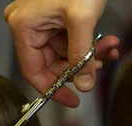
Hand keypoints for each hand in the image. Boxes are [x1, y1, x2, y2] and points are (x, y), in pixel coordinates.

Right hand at [3, 0, 119, 107]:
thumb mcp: (82, 20)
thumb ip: (81, 56)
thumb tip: (83, 84)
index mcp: (23, 26)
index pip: (33, 71)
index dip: (54, 89)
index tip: (73, 100)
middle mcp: (27, 26)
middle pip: (51, 63)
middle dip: (79, 67)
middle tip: (99, 66)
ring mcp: (39, 23)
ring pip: (63, 54)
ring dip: (88, 55)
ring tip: (108, 48)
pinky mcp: (52, 19)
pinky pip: (68, 41)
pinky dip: (88, 44)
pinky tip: (105, 42)